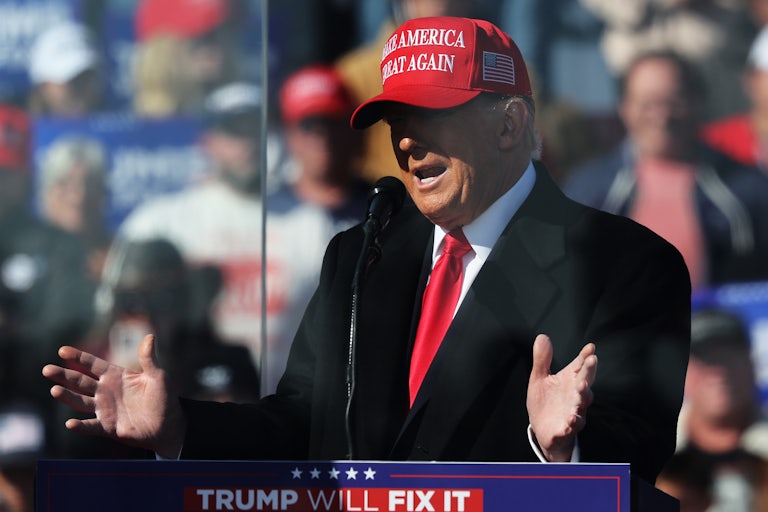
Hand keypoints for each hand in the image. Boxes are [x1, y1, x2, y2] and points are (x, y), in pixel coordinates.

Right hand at [42, 334, 185, 458]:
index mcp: (116, 376)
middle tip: (47, 369)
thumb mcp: (157, 376)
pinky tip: (70, 424)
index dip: (79, 357)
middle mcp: (106, 391)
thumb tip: (150, 335)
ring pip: (80, 402)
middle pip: (80, 381)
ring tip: (55, 390)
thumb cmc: (164, 399)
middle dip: (64, 375)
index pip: (93, 364)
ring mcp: (105, 409)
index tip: (62, 350)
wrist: (168, 426)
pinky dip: (81, 426)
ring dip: (67, 397)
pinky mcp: (108, 427)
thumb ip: (149, 358)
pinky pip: (91, 426)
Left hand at [526, 334, 596, 461]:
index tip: (590, 347)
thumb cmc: (545, 401)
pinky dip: (573, 422)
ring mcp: (573, 412)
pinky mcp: (566, 428)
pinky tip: (570, 418)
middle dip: (589, 372)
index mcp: (569, 381)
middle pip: (585, 382)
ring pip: (582, 404)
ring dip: (583, 395)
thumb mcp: (539, 379)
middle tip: (592, 360)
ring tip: (581, 387)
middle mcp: (575, 396)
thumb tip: (542, 336)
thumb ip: (542, 360)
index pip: (579, 366)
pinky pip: (572, 426)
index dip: (585, 356)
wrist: (543, 430)